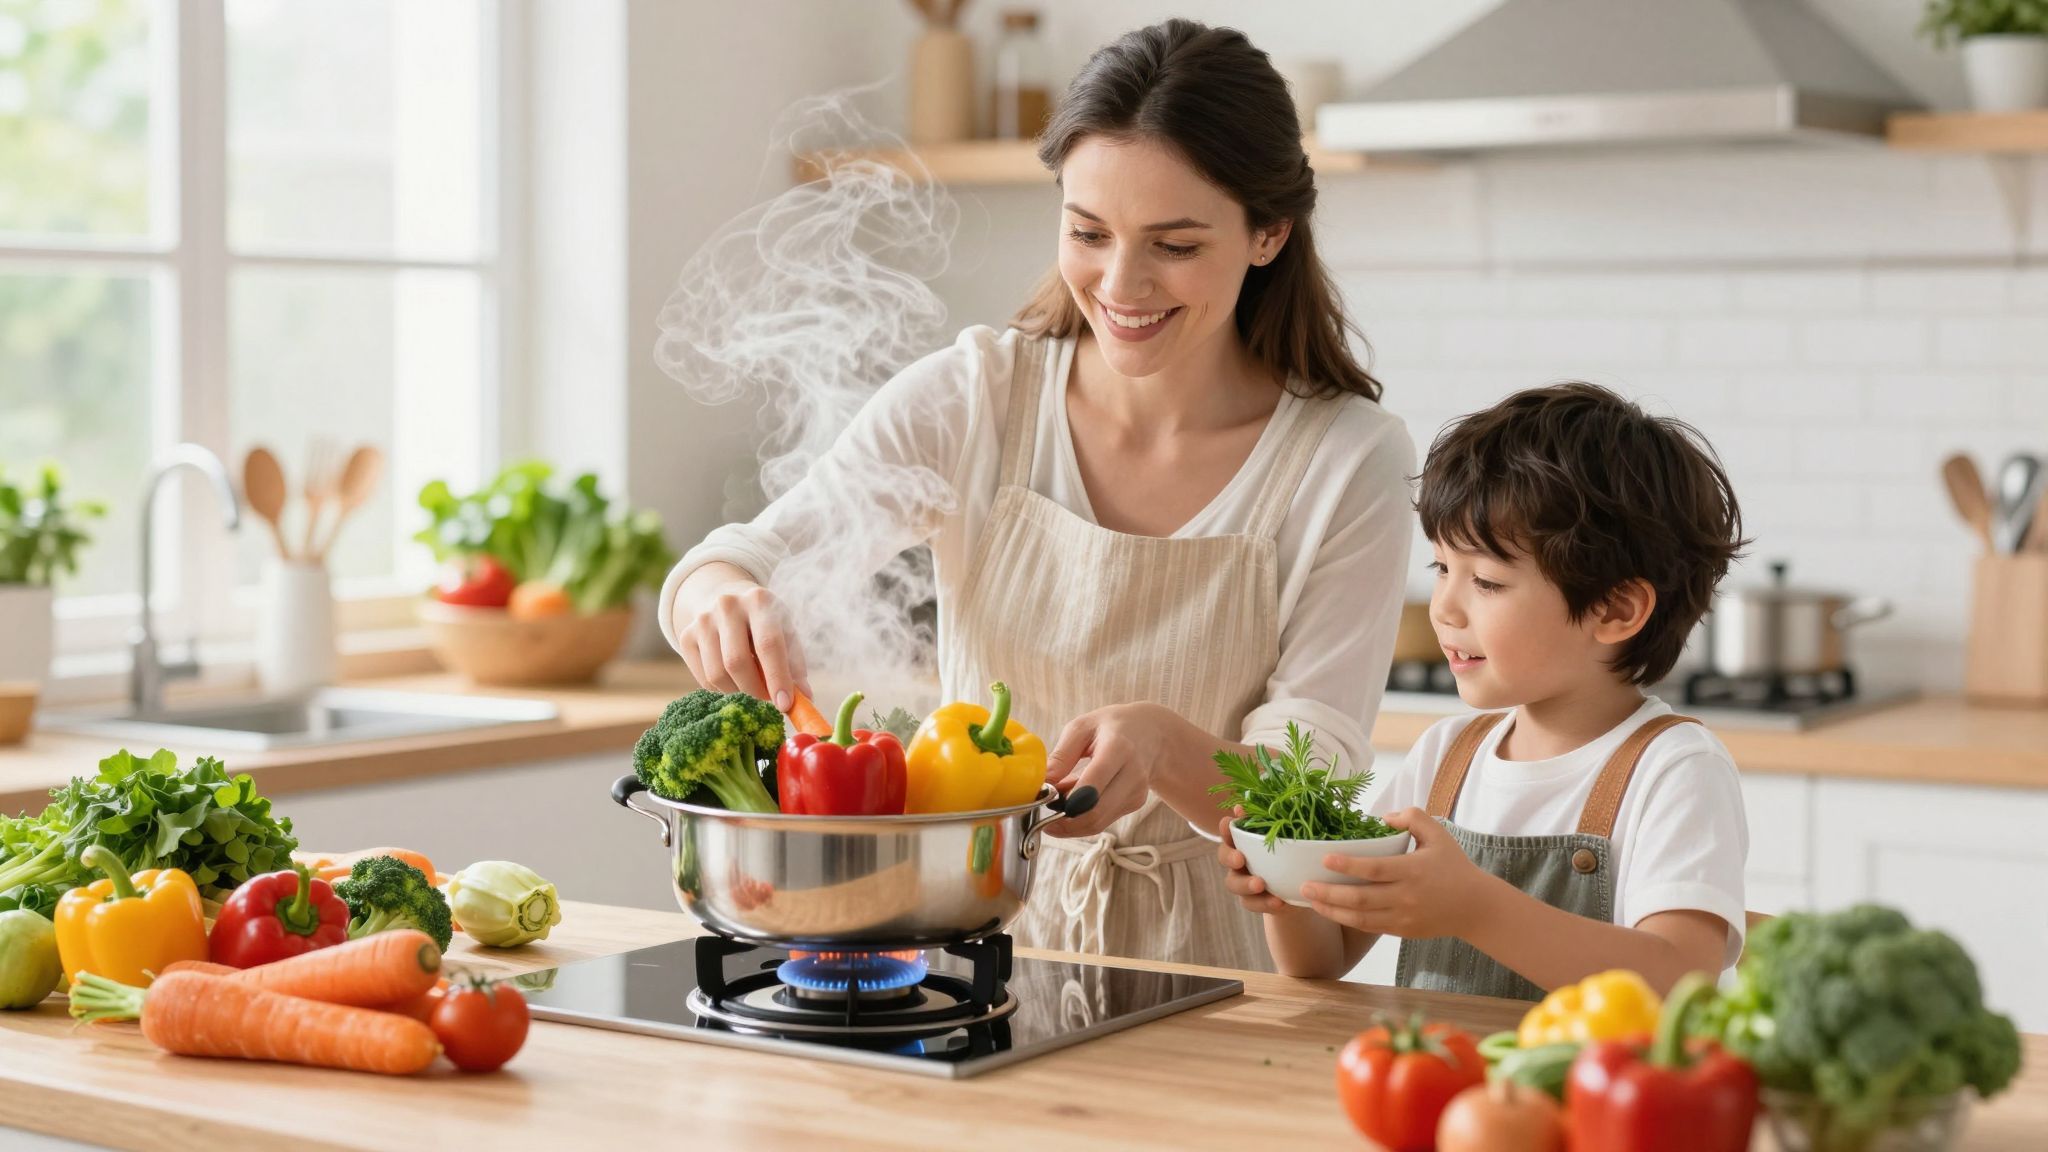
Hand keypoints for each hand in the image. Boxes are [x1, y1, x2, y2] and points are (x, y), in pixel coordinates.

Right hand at [674, 569, 810, 709]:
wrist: (727, 600)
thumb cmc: (764, 622)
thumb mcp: (785, 632)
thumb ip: (795, 664)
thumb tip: (804, 699)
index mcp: (759, 600)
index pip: (768, 644)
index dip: (777, 677)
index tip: (785, 705)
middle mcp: (726, 606)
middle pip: (737, 662)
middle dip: (755, 690)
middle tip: (768, 700)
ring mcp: (702, 620)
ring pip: (718, 674)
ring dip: (738, 692)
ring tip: (752, 687)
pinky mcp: (686, 636)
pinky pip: (704, 678)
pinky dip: (722, 689)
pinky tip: (734, 679)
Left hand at [1042, 702, 1191, 837]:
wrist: (1151, 733)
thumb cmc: (1110, 726)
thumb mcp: (1081, 728)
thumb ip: (1061, 756)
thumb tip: (1041, 785)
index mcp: (1118, 748)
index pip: (1092, 786)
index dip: (1067, 803)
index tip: (1043, 804)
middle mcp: (1132, 773)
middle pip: (1095, 813)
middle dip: (1064, 821)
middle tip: (1043, 814)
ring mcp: (1137, 792)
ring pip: (1098, 822)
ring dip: (1072, 820)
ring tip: (1059, 800)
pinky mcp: (1135, 803)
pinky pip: (1103, 819)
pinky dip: (1084, 815)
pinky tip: (1077, 798)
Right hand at [1216, 810, 1291, 915]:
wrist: (1299, 888)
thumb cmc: (1289, 856)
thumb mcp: (1285, 839)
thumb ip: (1270, 824)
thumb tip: (1250, 806)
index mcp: (1243, 842)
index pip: (1229, 832)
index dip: (1225, 827)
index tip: (1229, 822)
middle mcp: (1238, 860)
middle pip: (1223, 856)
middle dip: (1229, 856)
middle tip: (1240, 859)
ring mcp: (1242, 882)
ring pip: (1233, 883)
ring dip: (1246, 883)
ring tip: (1260, 884)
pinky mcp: (1252, 901)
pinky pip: (1251, 903)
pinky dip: (1264, 903)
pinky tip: (1278, 901)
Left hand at [1297, 809, 1495, 938]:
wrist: (1475, 907)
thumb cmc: (1454, 866)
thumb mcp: (1438, 834)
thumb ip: (1412, 817)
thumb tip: (1382, 818)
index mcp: (1413, 871)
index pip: (1375, 869)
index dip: (1348, 865)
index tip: (1324, 859)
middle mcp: (1405, 896)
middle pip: (1361, 898)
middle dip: (1329, 893)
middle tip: (1304, 886)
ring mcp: (1403, 917)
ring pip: (1361, 918)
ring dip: (1332, 910)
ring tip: (1309, 900)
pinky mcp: (1401, 931)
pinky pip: (1369, 927)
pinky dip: (1347, 920)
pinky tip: (1331, 911)